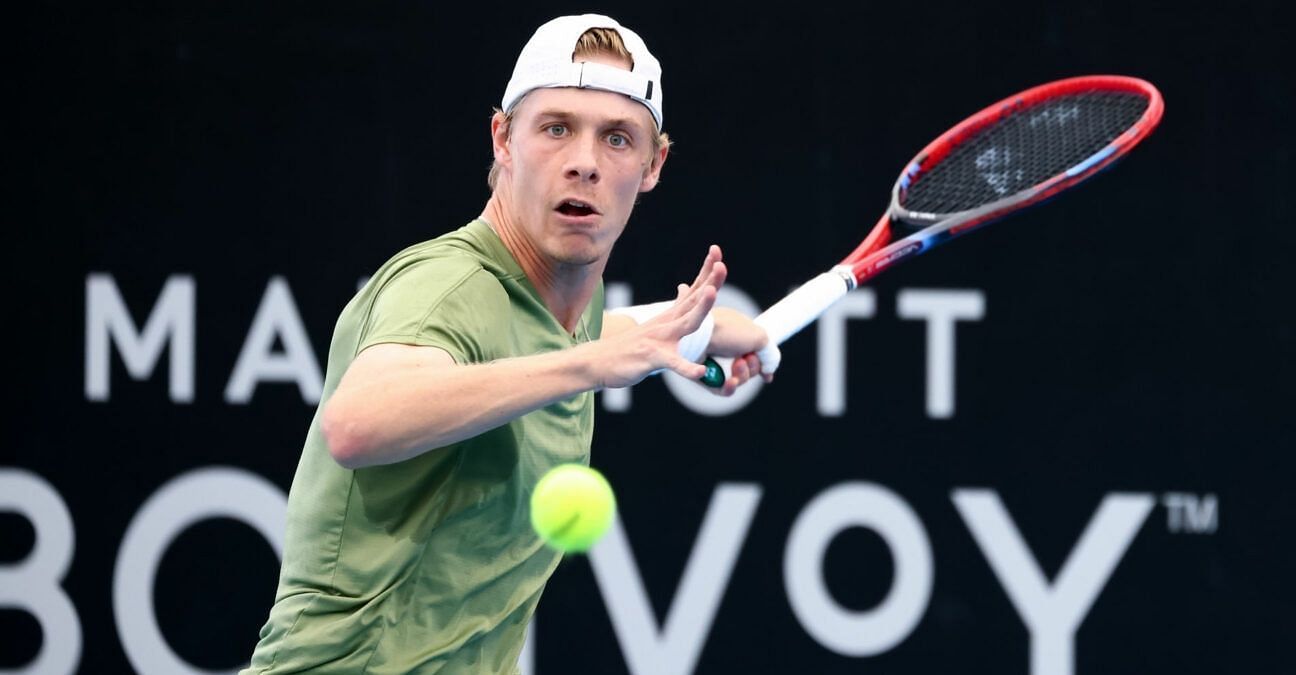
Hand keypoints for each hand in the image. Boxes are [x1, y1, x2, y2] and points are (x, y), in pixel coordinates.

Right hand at [593, 246, 726, 388]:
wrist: (599, 360)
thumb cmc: (631, 345)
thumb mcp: (656, 323)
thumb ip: (676, 307)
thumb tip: (685, 287)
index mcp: (671, 316)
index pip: (694, 290)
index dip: (706, 271)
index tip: (717, 250)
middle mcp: (666, 323)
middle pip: (693, 301)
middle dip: (710, 283)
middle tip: (722, 264)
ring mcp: (659, 339)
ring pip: (685, 323)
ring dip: (700, 308)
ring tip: (712, 293)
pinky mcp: (651, 358)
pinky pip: (672, 363)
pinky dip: (687, 368)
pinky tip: (700, 371)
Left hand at [705, 307, 773, 395]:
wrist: (697, 335)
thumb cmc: (727, 330)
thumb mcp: (758, 336)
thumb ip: (769, 353)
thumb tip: (768, 371)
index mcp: (738, 334)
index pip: (754, 353)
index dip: (762, 365)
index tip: (767, 374)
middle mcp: (727, 348)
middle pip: (749, 369)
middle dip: (753, 368)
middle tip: (747, 359)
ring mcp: (716, 362)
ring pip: (737, 380)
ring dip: (743, 375)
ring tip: (737, 365)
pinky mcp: (704, 376)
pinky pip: (721, 389)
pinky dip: (729, 388)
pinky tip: (730, 382)